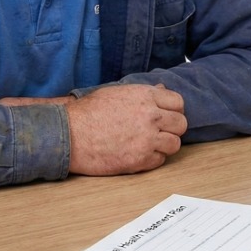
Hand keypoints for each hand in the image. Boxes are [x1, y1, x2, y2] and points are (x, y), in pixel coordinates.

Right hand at [1, 84, 186, 174]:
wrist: (69, 134)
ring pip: (174, 144)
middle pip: (181, 124)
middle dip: (172, 128)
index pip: (178, 103)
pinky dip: (152, 159)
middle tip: (159, 132)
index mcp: (146, 96)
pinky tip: (137, 153)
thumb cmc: (88, 112)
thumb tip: (162, 90)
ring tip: (149, 144)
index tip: (165, 116)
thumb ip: (143, 93)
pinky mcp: (140, 160)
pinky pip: (159, 161)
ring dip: (164, 145)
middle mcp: (151, 117)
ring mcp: (147, 139)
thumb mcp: (117, 93)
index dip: (173, 110)